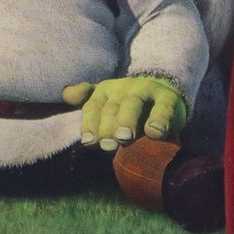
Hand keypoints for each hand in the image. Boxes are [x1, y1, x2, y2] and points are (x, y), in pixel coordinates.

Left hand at [61, 77, 185, 147]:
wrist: (165, 92)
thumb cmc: (129, 105)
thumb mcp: (106, 100)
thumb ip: (86, 99)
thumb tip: (65, 94)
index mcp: (105, 91)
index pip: (93, 107)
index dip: (90, 124)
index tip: (89, 143)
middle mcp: (123, 89)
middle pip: (112, 107)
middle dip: (108, 126)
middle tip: (108, 145)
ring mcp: (146, 91)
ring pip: (133, 105)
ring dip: (127, 121)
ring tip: (124, 138)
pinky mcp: (167, 99)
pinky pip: (163, 109)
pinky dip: (159, 120)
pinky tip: (154, 133)